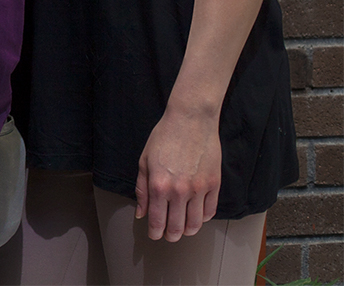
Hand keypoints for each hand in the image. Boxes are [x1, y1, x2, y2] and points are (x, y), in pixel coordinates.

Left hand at [137, 104, 220, 240]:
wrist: (190, 120)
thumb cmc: (164, 137)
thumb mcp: (144, 161)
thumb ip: (142, 190)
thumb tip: (141, 213)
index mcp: (159, 186)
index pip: (157, 220)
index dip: (155, 232)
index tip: (154, 236)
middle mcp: (180, 191)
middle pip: (178, 227)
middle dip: (172, 235)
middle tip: (168, 236)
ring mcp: (199, 189)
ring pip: (196, 223)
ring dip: (189, 231)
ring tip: (183, 230)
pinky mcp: (214, 184)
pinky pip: (210, 211)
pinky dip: (204, 218)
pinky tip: (197, 216)